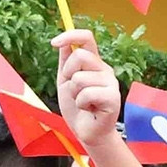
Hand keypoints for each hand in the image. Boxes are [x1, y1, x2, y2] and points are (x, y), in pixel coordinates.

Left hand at [53, 29, 120, 148]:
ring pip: (80, 78)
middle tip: (73, 89)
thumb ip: (65, 62)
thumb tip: (63, 42)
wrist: (86, 131)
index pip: (87, 38)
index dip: (70, 35)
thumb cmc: (77, 106)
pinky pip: (87, 94)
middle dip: (67, 74)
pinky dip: (81, 103)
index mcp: (94, 63)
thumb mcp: (65, 81)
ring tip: (82, 102)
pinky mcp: (113, 97)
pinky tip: (89, 109)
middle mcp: (104, 69)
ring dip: (74, 93)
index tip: (53, 42)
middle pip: (80, 55)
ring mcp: (111, 82)